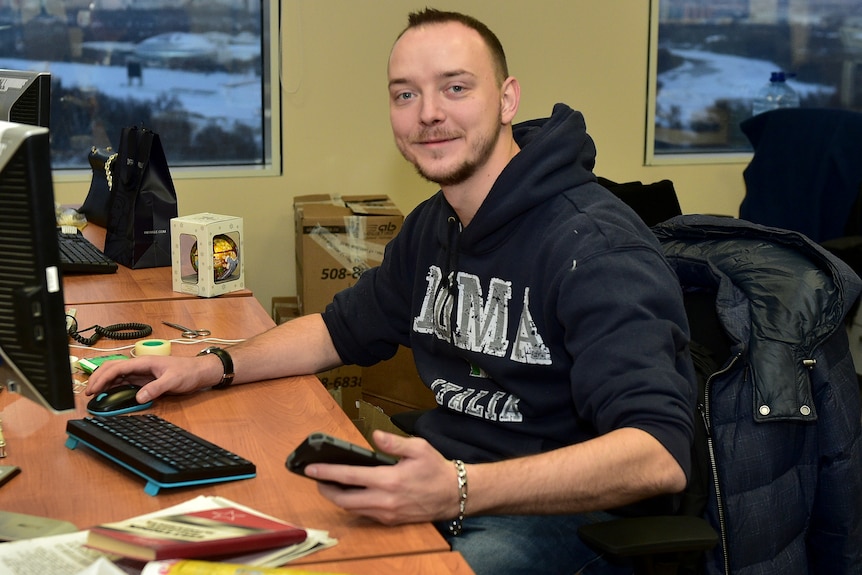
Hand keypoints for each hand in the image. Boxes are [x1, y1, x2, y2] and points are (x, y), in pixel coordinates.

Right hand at [85, 356, 209, 402]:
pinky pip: (125, 381)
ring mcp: (141, 372)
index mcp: (144, 361)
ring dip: (104, 382)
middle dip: (98, 377)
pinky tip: (109, 393)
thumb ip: (156, 388)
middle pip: (112, 367)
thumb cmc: (188, 372)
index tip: (93, 389)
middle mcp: (140, 365)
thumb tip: (139, 397)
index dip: (102, 377)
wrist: (199, 372)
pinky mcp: (145, 379)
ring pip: (117, 374)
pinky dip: (114, 386)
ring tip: (95, 394)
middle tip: (89, 392)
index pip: (117, 367)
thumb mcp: (173, 381)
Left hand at [306, 430, 460, 525]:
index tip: (311, 469)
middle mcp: (385, 500)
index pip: (350, 476)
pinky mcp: (390, 520)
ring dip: (338, 498)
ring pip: (352, 509)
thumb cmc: (436, 469)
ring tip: (330, 485)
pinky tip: (351, 493)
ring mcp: (387, 513)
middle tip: (316, 480)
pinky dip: (353, 505)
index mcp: (389, 480)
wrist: (454, 494)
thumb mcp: (419, 448)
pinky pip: (365, 514)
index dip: (327, 472)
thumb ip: (394, 442)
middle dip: (326, 490)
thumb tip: (375, 435)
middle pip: (344, 500)